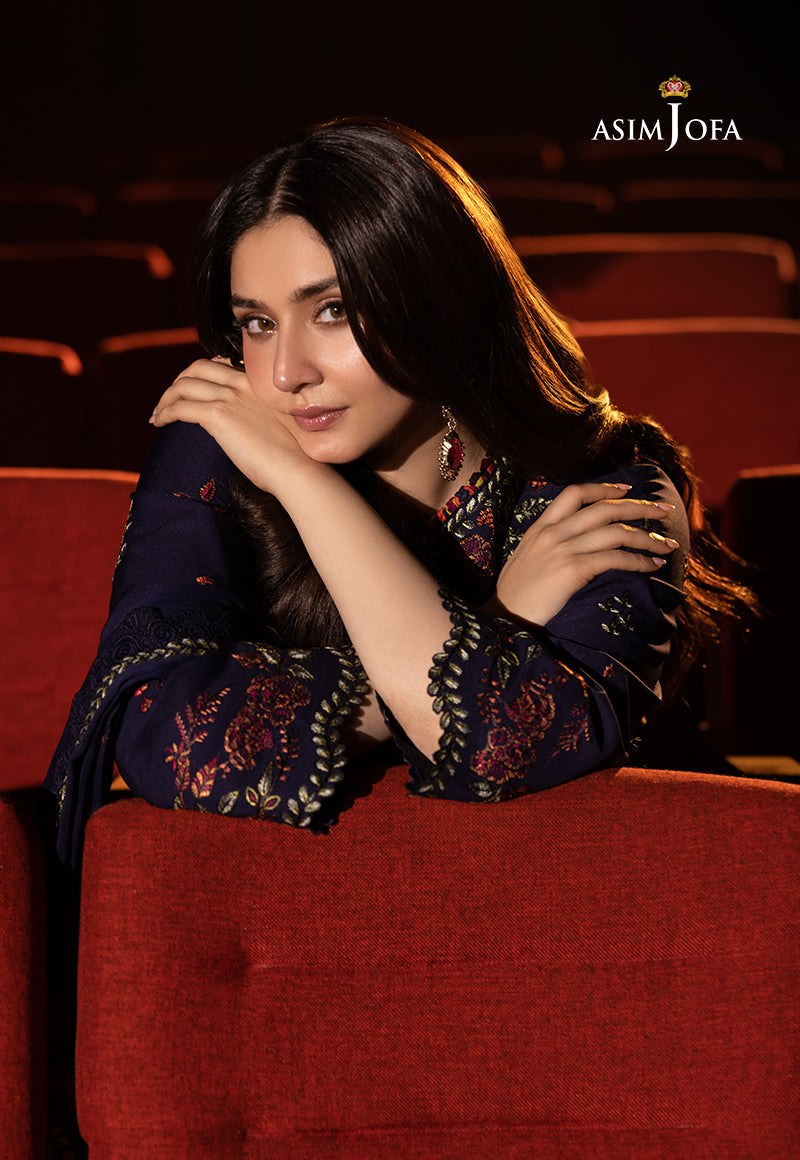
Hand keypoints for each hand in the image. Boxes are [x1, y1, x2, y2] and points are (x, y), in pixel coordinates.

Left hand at [150, 358, 321, 493]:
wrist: (296, 468)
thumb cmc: (294, 456)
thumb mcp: (278, 422)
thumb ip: (258, 413)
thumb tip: (244, 426)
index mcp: (258, 382)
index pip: (220, 362)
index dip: (200, 375)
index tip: (191, 390)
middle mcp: (242, 382)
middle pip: (197, 367)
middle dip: (178, 381)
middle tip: (168, 399)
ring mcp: (230, 397)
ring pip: (183, 385)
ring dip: (166, 398)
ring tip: (159, 413)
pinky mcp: (218, 415)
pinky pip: (180, 407)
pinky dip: (165, 412)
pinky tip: (160, 423)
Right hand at [489, 482, 678, 626]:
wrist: (502, 618)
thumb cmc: (516, 595)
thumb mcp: (527, 558)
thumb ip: (550, 543)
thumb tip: (581, 542)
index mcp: (540, 527)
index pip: (575, 493)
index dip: (604, 488)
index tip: (627, 489)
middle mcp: (552, 533)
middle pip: (604, 509)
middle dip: (640, 507)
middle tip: (665, 510)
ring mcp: (562, 550)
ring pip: (615, 533)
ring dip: (648, 537)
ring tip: (667, 544)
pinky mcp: (572, 570)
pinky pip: (615, 559)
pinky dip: (639, 561)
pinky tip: (652, 566)